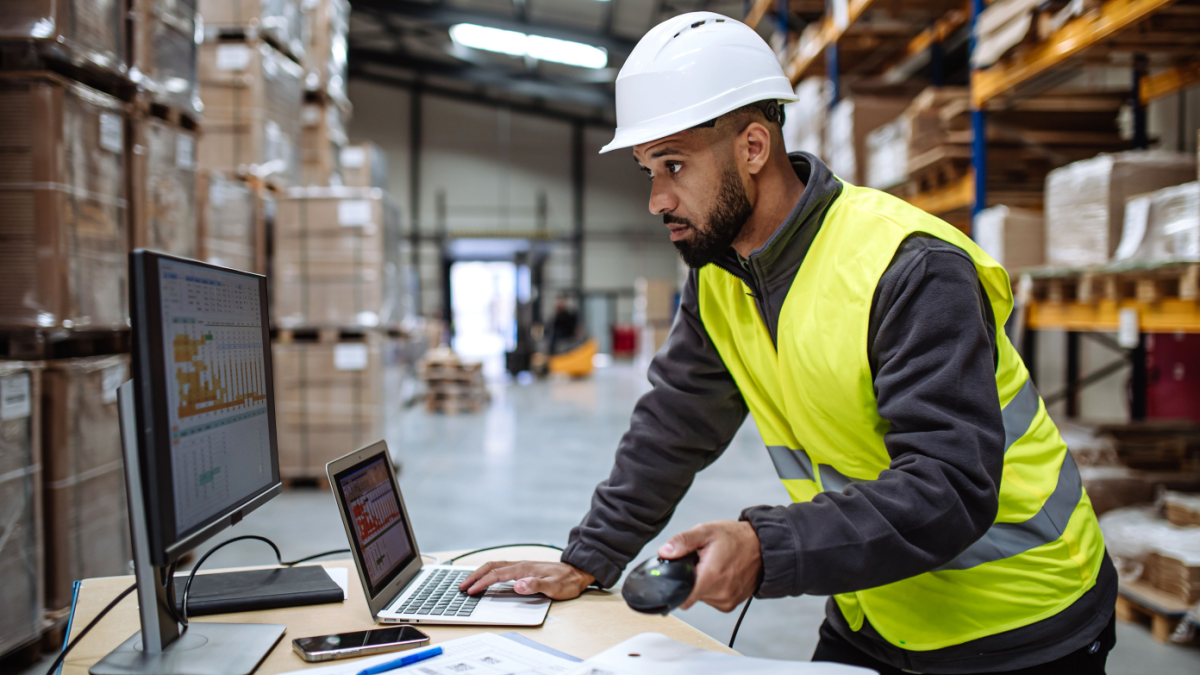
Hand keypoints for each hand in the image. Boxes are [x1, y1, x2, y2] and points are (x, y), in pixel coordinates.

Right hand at [459, 561, 594, 599]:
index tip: (470, 591)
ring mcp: (522, 566)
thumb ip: (535, 586)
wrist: (577, 573)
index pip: (497, 575)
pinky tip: (486, 578)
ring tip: (469, 582)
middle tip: (461, 586)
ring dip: (480, 573)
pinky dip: (489, 572)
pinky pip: (501, 568)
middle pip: (491, 566)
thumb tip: (517, 585)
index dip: (482, 583)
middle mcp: (521, 565)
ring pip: (495, 566)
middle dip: (475, 576)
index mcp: (524, 569)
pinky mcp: (524, 569)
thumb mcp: (553, 587)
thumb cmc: (566, 582)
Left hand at [659, 520, 761, 611]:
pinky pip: (712, 599)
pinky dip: (712, 588)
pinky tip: (721, 574)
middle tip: (700, 562)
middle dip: (691, 578)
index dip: (674, 588)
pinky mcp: (731, 604)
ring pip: (701, 597)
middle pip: (690, 594)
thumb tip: (664, 551)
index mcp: (710, 577)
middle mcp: (719, 594)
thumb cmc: (737, 538)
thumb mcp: (706, 531)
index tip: (675, 578)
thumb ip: (683, 542)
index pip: (682, 598)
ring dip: (703, 583)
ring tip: (713, 566)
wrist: (764, 547)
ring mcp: (726, 601)